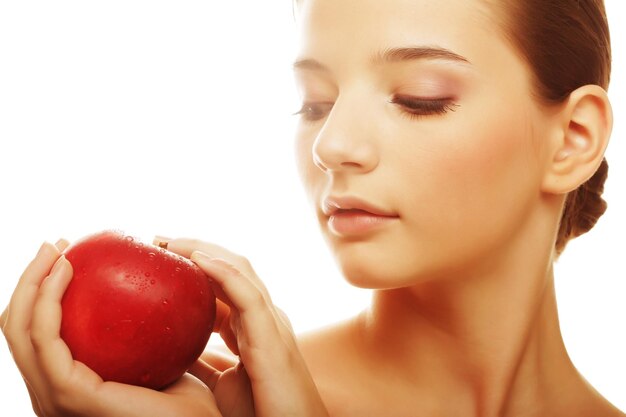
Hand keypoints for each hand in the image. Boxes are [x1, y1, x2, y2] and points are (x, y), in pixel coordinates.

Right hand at [1, 240, 220, 416]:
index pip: (38, 334)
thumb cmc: (188, 398)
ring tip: (58, 248)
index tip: (66, 254)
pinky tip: (67, 270)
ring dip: (31, 282)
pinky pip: (45, 339)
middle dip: (29, 279)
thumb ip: (138, 329)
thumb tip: (140, 285)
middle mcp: (53, 392)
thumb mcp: (155, 354)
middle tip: (57, 243)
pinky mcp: (70, 394)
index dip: (40, 291)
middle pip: (19, 328)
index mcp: (70, 384)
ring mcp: (57, 397)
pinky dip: (47, 300)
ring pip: (21, 330)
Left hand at [157, 237, 328, 416]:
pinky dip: (224, 273)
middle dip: (196, 249)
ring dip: (204, 250)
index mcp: (253, 326)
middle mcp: (264, 317)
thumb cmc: (262, 413)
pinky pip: (249, 296)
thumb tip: (173, 355)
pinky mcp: (273, 338)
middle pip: (231, 268)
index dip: (195, 268)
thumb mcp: (220, 383)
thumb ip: (204, 363)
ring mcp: (272, 323)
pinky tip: (197, 260)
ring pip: (242, 270)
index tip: (159, 259)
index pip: (223, 284)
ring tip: (170, 242)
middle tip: (158, 240)